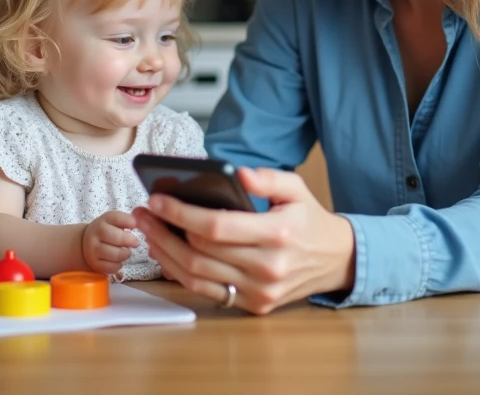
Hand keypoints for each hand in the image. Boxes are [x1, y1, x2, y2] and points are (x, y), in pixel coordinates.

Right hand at [81, 211, 140, 275]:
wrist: (85, 243)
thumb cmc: (107, 231)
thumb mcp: (114, 221)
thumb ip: (127, 220)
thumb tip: (138, 223)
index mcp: (102, 221)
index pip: (116, 218)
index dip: (129, 222)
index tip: (135, 226)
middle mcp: (95, 234)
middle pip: (118, 238)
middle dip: (130, 241)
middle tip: (135, 243)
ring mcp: (93, 250)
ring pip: (116, 255)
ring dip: (125, 254)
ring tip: (125, 252)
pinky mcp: (95, 264)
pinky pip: (113, 267)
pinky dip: (119, 265)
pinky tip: (118, 260)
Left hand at [134, 168, 354, 314]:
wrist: (336, 260)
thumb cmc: (309, 220)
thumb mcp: (296, 189)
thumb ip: (267, 177)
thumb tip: (237, 173)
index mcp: (278, 234)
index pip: (217, 227)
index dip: (181, 214)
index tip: (157, 199)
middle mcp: (268, 268)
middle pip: (199, 252)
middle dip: (164, 230)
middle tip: (143, 212)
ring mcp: (259, 292)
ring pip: (197, 276)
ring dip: (165, 252)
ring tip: (148, 230)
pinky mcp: (253, 306)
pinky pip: (207, 291)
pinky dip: (180, 274)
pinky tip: (166, 252)